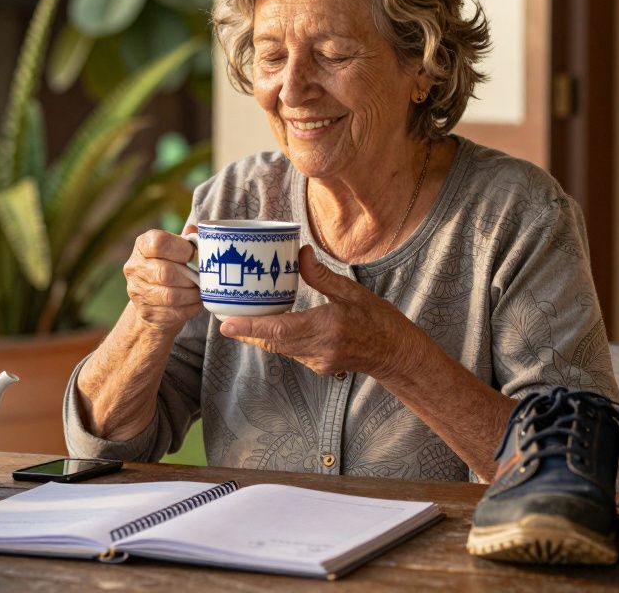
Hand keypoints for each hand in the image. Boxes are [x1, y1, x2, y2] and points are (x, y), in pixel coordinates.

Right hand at [123, 226, 202, 332]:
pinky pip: (174, 312)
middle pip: (165, 272)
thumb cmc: (170, 267)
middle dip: (189, 277)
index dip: (181, 248)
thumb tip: (196, 230)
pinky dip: (191, 308)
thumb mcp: (177, 250)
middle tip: (199, 278)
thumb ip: (187, 239)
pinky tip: (195, 302)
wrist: (154, 300)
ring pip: (170, 296)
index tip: (193, 255)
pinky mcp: (147, 313)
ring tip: (199, 291)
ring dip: (191, 294)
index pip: (159, 242)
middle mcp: (135, 267)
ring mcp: (137, 291)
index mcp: (142, 245)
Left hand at [217, 245, 422, 377]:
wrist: (397, 354)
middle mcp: (320, 349)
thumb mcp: (353, 292)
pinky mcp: (319, 366)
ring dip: (258, 336)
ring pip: (279, 348)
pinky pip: (290, 352)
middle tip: (221, 317)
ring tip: (236, 320)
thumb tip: (299, 253)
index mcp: (328, 328)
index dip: (250, 327)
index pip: (281, 330)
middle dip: (246, 331)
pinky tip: (265, 328)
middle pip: (273, 341)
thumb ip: (322, 276)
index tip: (225, 324)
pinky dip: (275, 340)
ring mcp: (318, 362)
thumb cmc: (380, 320)